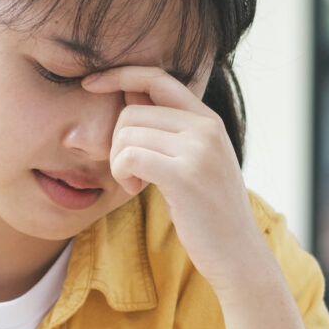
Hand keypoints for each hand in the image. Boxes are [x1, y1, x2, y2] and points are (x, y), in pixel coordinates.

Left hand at [81, 66, 274, 295]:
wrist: (238, 253)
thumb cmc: (209, 211)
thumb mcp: (194, 160)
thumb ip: (167, 129)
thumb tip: (127, 93)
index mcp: (209, 119)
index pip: (156, 77)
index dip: (119, 75)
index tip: (90, 84)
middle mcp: (206, 127)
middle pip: (132, 111)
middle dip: (116, 142)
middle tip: (128, 172)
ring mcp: (199, 149)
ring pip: (126, 133)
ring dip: (117, 162)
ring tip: (133, 184)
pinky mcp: (186, 175)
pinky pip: (129, 156)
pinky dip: (121, 173)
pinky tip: (133, 190)